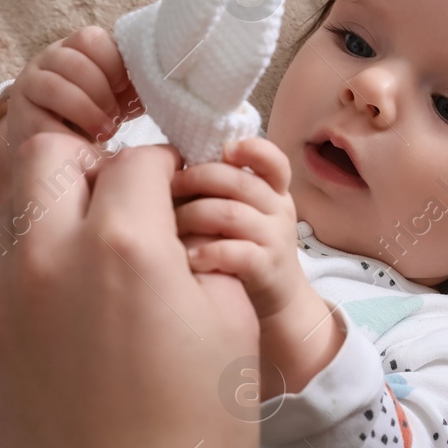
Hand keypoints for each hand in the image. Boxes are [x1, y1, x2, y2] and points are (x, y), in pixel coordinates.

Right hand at [0, 26, 143, 204]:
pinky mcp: (20, 114)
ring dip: (86, 110)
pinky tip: (83, 143)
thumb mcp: (117, 95)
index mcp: (76, 47)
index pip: (92, 39)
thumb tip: (166, 84)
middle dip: (101, 92)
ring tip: (105, 131)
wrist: (54, 139)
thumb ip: (135, 84)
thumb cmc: (94, 112)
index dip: (114, 64)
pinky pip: (40, 118)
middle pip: (73, 61)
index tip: (125, 89)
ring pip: (54, 85)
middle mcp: (49, 59)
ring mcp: (30, 84)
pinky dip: (68, 132)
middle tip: (116, 117)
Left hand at [0, 136, 260, 447]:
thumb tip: (172, 226)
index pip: (136, 160)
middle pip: (48, 157)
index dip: (166, 165)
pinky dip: (45, 264)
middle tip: (125, 194)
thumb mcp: (230, 314)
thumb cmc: (201, 418)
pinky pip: (12, 272)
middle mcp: (51, 257)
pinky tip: (83, 305)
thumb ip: (196, 246)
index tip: (179, 185)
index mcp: (123, 243)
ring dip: (60, 209)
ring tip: (102, 250)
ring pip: (19, 212)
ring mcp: (10, 299)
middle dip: (91, 162)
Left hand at [171, 137, 302, 319]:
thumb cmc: (246, 248)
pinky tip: (188, 258)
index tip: (224, 151)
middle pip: (239, 181)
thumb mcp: (242, 212)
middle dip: (196, 179)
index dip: (251, 149)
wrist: (276, 298)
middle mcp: (278, 209)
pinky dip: (207, 252)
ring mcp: (275, 238)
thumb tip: (169, 165)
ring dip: (192, 217)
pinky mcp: (267, 268)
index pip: (272, 161)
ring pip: (231, 213)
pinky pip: (235, 252)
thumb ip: (220, 188)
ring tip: (170, 228)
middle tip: (168, 189)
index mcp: (273, 190)